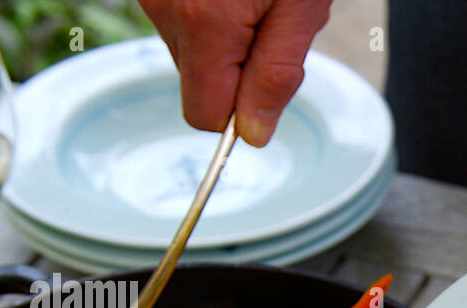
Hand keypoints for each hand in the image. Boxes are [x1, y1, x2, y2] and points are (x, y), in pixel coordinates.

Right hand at [139, 0, 330, 145]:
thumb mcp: (300, 8)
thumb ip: (276, 75)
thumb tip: (254, 135)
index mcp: (204, 23)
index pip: (206, 116)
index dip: (241, 110)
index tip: (270, 79)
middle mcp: (166, 10)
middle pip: (199, 84)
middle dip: (238, 67)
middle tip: (271, 19)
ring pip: (190, 53)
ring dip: (225, 37)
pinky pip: (181, 21)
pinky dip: (209, 13)